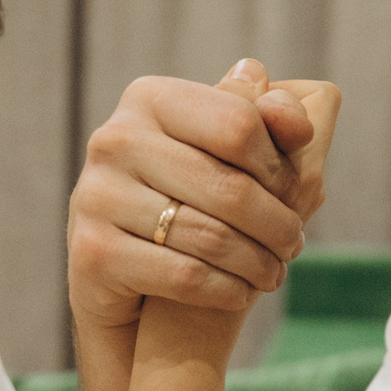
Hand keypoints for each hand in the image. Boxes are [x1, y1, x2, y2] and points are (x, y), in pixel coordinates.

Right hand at [69, 60, 342, 330]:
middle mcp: (115, 138)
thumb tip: (298, 114)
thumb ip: (262, 121)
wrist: (113, 265)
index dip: (279, 166)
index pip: (240, 124)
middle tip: (293, 244)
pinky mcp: (93, 252)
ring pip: (212, 237)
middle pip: (232, 187)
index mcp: (150, 97)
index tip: (292, 192)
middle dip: (277, 224)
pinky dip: (228, 289)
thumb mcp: (218, 151)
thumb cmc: (182, 196)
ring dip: (258, 262)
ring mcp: (97, 195)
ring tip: (274, 272)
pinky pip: (186, 276)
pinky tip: (243, 292)